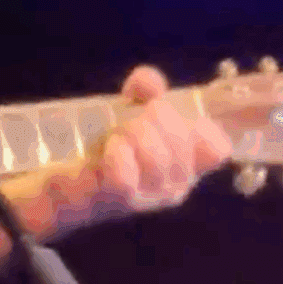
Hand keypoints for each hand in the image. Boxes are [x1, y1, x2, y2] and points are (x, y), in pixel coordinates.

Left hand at [46, 65, 231, 229]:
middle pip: (181, 138)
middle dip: (154, 117)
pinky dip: (117, 155)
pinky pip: (126, 178)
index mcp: (189, 162)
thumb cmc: (106, 144)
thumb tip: (149, 80)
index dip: (198, 124)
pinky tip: (109, 149)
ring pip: (157, 156)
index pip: (217, 148)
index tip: (167, 112)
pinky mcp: (118, 203)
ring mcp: (149, 197)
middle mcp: (177, 184)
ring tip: (114, 134)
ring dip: (131, 133)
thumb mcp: (129, 109)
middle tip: (130, 120)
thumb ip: (144, 90)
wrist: (65, 178)